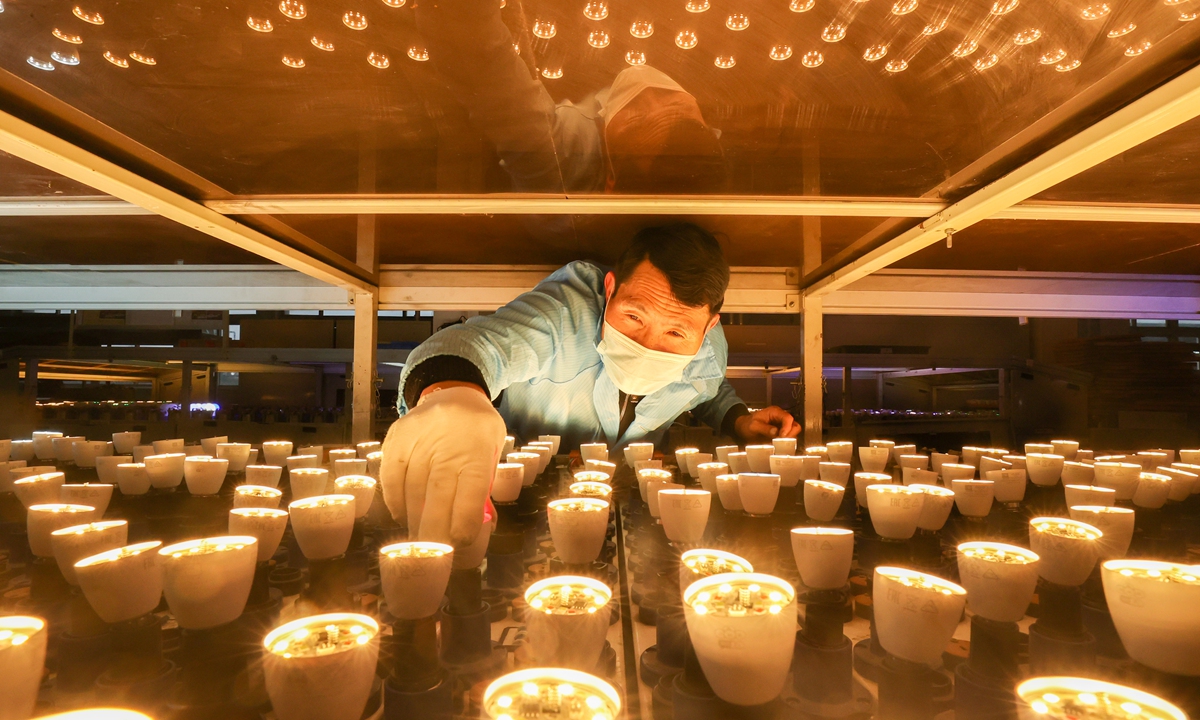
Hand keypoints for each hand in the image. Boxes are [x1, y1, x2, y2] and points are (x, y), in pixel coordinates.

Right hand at [380, 385, 506, 549]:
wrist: (453, 392)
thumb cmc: (477, 432)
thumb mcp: (492, 452)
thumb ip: (483, 486)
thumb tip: (478, 528)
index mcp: (477, 450)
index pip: (470, 491)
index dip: (463, 520)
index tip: (459, 542)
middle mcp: (446, 444)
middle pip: (437, 494)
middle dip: (435, 530)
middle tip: (433, 554)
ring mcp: (418, 439)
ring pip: (413, 489)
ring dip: (414, 520)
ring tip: (418, 541)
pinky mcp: (396, 438)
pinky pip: (391, 477)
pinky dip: (395, 501)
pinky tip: (401, 516)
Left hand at [734, 406, 799, 442]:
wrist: (743, 428)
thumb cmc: (747, 425)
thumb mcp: (753, 426)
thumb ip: (764, 428)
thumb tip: (776, 432)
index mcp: (775, 412)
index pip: (788, 418)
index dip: (787, 428)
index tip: (781, 437)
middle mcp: (781, 417)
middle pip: (795, 425)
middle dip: (790, 435)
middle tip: (781, 442)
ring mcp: (782, 425)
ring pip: (793, 432)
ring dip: (788, 439)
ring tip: (779, 445)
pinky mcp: (781, 433)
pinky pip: (788, 438)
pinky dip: (785, 442)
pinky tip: (778, 446)